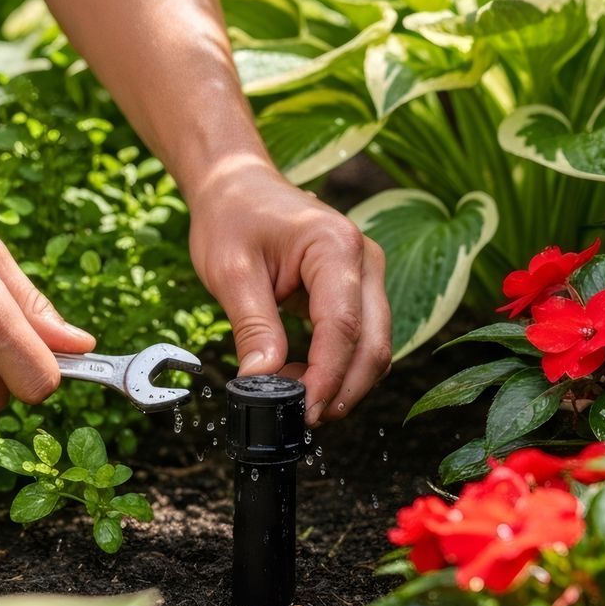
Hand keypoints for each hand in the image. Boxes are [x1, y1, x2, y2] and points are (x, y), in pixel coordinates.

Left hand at [187, 158, 390, 424]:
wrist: (238, 186)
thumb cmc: (232, 217)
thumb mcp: (231, 272)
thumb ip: (253, 327)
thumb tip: (261, 383)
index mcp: (334, 246)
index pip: (343, 325)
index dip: (326, 376)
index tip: (302, 412)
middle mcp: (364, 259)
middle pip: (373, 343)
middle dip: (343, 390)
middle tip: (302, 419)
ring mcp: (367, 274)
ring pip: (374, 346)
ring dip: (342, 382)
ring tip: (292, 399)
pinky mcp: (358, 288)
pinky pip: (361, 337)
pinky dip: (338, 366)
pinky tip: (300, 378)